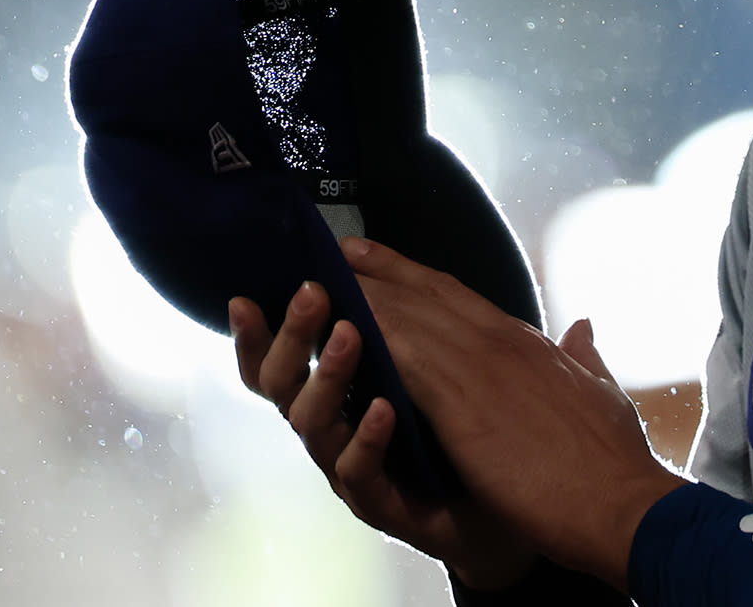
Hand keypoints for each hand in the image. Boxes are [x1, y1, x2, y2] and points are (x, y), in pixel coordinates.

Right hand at [227, 284, 535, 588]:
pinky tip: (385, 407)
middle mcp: (332, 430)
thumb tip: (351, 246)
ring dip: (330, 375)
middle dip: (293, 337)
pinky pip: (360, 472)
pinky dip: (368, 437)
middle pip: (285, 386)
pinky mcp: (383, 505)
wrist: (508, 499)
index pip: (278, 360)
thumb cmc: (457, 423)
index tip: (244, 297)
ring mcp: (352, 468)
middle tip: (311, 294)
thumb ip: (386, 307)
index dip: (254, 334)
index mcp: (335, 392)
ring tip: (350, 334)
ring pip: (315, 425)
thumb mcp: (423, 353)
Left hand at [342, 236, 690, 588]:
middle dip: (383, 273)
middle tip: (342, 255)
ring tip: (327, 285)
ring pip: (411, 318)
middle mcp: (504, 344)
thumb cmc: (614, 463)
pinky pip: (406, 358)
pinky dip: (374, 337)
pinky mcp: (465, 405)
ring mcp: (484, 369)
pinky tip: (343, 328)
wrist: (620, 504)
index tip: (384, 260)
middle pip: (430, 295)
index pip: (463, 298)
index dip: (419, 277)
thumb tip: (583, 326)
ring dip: (367, 299)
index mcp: (530, 346)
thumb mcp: (603, 395)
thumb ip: (586, 358)